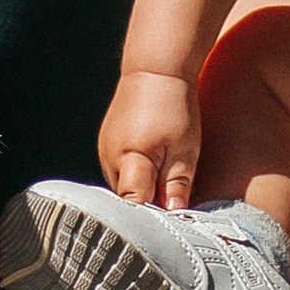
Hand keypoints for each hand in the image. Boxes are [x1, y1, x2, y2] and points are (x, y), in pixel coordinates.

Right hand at [100, 68, 201, 207]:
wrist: (155, 69)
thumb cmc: (174, 106)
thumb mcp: (185, 149)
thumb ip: (177, 185)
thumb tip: (175, 214)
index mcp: (129, 160)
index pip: (134, 205)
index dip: (153, 217)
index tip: (173, 220)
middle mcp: (110, 159)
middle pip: (128, 200)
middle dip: (150, 206)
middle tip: (176, 203)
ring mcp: (105, 151)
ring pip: (125, 187)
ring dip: (144, 190)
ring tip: (167, 181)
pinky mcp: (107, 146)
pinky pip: (122, 173)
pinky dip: (138, 177)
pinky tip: (156, 168)